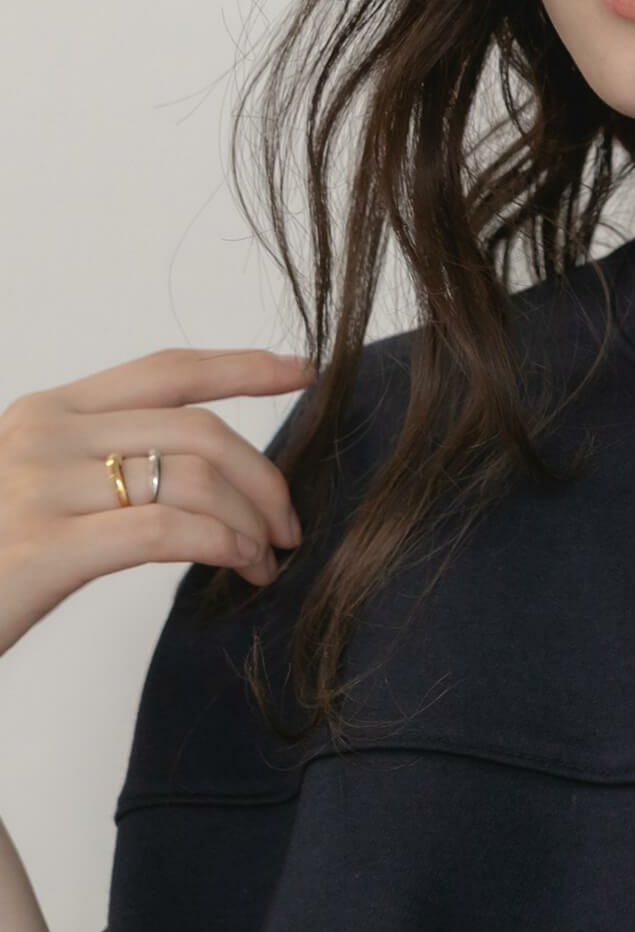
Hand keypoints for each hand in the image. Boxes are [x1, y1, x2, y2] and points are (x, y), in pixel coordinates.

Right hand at [0, 347, 314, 659]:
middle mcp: (43, 434)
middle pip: (198, 428)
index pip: (167, 369)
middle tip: (289, 522)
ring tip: (266, 558)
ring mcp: (38, 488)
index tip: (302, 372)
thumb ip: (102, 463)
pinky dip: (222, 545)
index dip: (243, 365)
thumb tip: (205, 469)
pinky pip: (166, 531)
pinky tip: (241, 566)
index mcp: (48, 412)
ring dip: (251, 519)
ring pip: (193, 478)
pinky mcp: (41, 548)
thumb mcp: (34, 491)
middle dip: (263, 474)